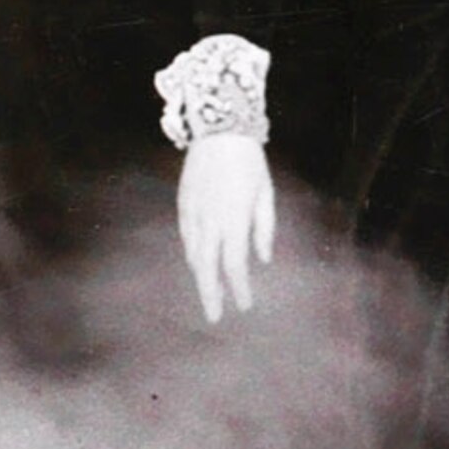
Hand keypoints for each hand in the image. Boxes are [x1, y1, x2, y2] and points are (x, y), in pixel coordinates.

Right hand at [177, 130, 275, 320]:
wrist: (218, 130)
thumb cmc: (249, 162)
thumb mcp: (265, 195)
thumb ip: (264, 229)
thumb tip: (263, 259)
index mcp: (233, 221)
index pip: (234, 266)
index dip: (239, 289)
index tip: (245, 306)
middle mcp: (210, 222)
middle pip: (207, 268)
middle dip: (211, 295)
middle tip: (214, 318)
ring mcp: (193, 214)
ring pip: (193, 255)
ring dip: (201, 278)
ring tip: (209, 295)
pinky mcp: (183, 204)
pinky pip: (186, 237)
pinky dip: (192, 255)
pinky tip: (198, 265)